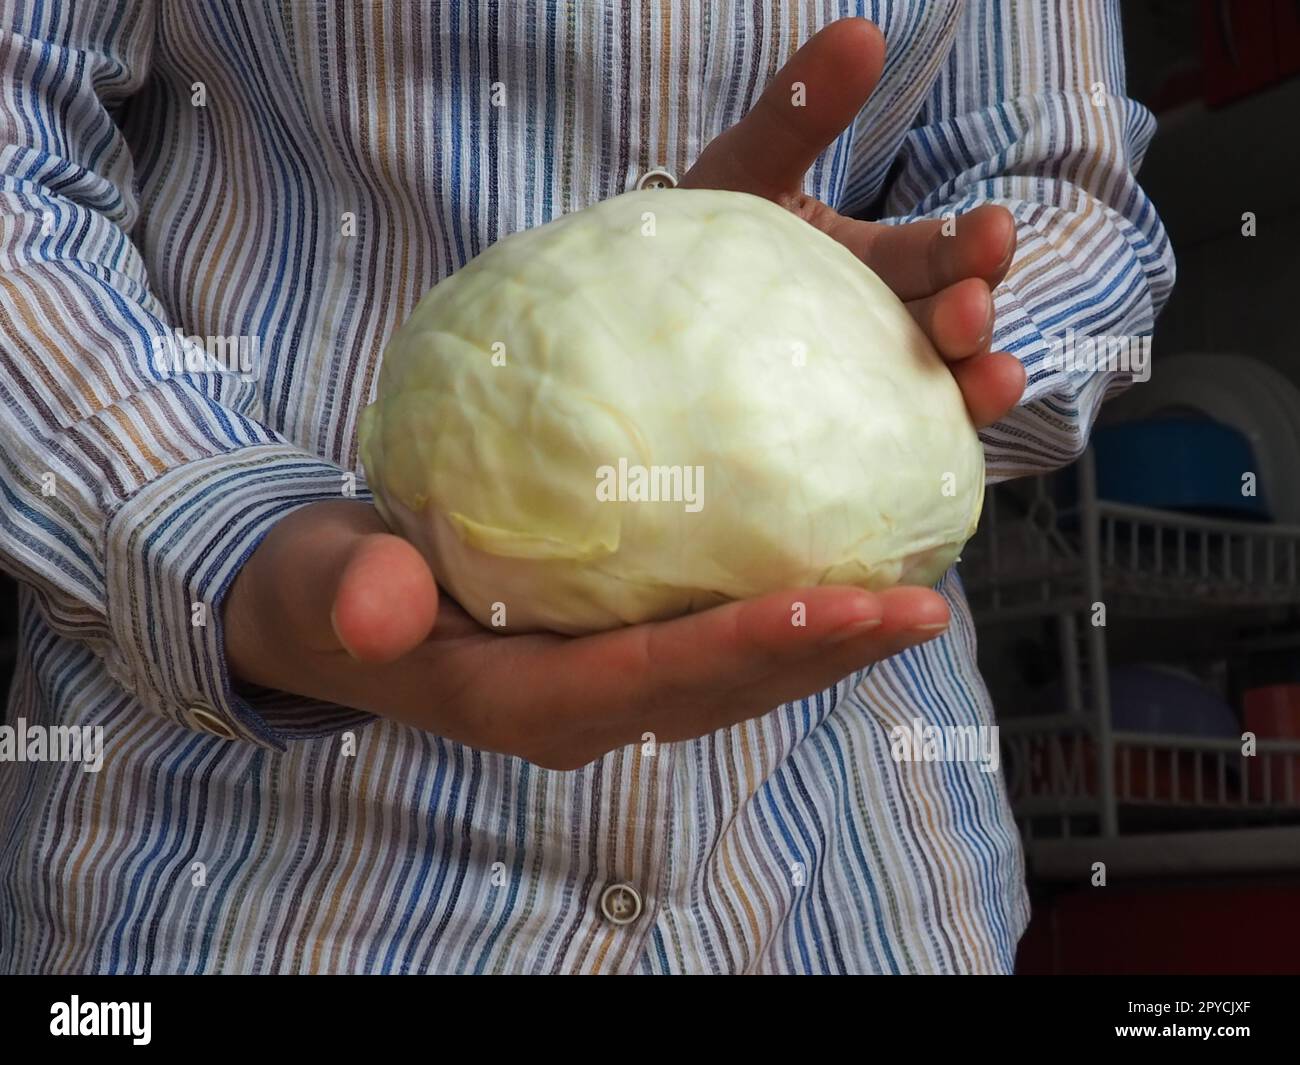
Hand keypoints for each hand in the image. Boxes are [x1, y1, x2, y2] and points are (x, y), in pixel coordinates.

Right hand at [223, 18, 1000, 768]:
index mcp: (522, 701)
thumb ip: (351, 594)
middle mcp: (583, 712)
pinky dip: (788, 626)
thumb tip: (378, 603)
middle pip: (721, 690)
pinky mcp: (619, 662)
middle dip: (823, 654)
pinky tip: (846, 581)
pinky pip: (718, 651)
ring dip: (827, 648)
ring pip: (735, 680)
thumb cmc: (329, 591)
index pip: (651, 676)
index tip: (837, 605)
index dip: (745, 648)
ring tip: (914, 603)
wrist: (328, 616)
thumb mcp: (324, 585)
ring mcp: (607, 694)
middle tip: (919, 607)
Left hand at [681, 18, 1025, 428]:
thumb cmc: (700, 244)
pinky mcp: (841, 441)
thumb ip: (800, 111)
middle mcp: (878, 330)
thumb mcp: (747, 172)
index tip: (993, 231)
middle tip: (972, 307)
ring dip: (973, 382)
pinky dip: (928, 442)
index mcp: (870, 265)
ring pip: (935, 391)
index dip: (970, 247)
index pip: (936, 255)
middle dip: (971, 313)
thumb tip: (863, 29)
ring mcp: (864, 392)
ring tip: (992, 378)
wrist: (637, 330)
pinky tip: (944, 447)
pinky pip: (894, 445)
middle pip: (947, 325)